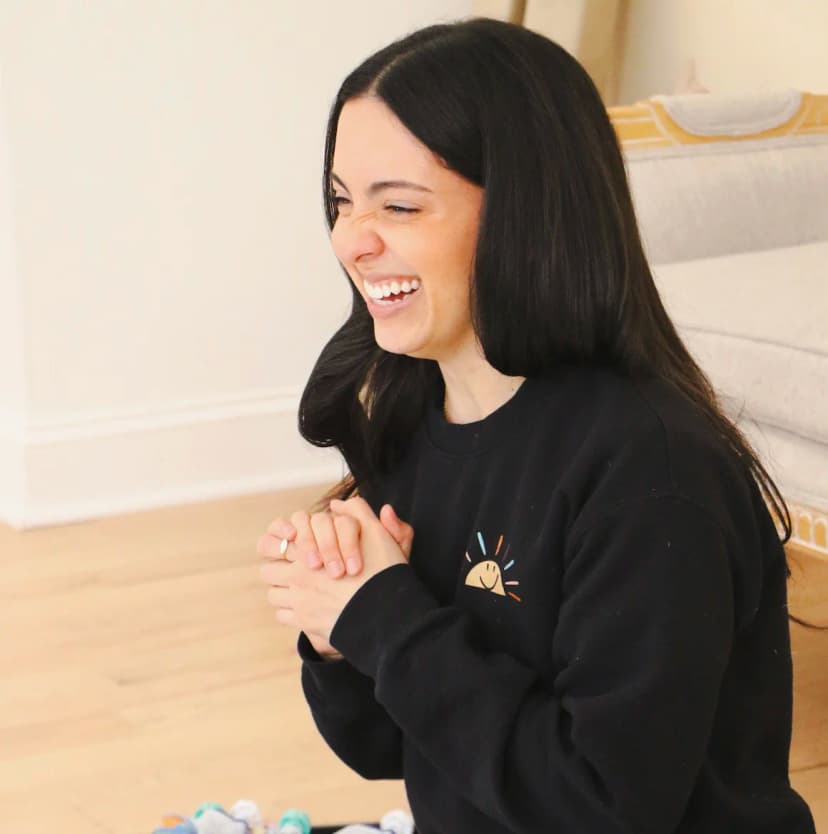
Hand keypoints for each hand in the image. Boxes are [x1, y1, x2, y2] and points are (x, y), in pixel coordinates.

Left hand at [259, 497, 410, 646]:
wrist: (388, 614)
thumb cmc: (384, 572)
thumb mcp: (376, 533)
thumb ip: (357, 511)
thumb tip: (336, 504)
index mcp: (310, 551)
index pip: (279, 542)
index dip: (284, 543)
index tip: (294, 548)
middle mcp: (299, 577)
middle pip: (268, 571)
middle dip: (278, 569)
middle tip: (295, 570)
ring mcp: (300, 602)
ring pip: (273, 595)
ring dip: (283, 591)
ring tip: (301, 590)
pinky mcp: (305, 623)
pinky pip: (281, 616)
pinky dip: (290, 612)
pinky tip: (307, 607)